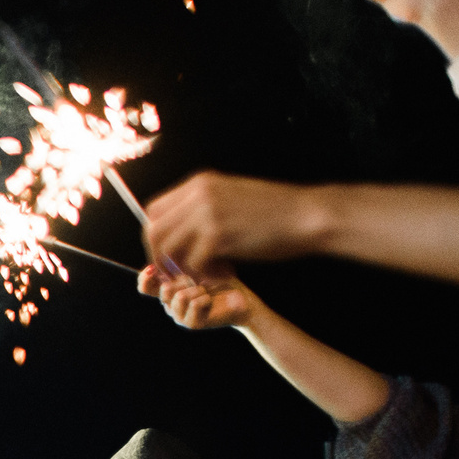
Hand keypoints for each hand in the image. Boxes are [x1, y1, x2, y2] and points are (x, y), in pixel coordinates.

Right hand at [137, 265, 257, 330]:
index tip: (155, 268)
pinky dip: (206, 298)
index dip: (146, 277)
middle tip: (199, 281)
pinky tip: (211, 300)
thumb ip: (182, 260)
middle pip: (164, 290)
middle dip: (184, 280)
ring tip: (206, 291)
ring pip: (179, 297)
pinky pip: (194, 305)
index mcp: (167, 289)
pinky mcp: (192, 323)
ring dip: (197, 289)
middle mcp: (169, 303)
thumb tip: (167, 244)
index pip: (145, 286)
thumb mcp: (200, 264)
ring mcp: (179, 315)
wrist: (241, 301)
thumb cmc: (221, 280)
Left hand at [143, 172, 325, 278]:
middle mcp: (198, 194)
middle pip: (153, 231)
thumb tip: (177, 230)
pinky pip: (192, 263)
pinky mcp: (218, 234)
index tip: (166, 254)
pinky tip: (223, 274)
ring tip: (203, 274)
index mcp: (199, 183)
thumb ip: (201, 208)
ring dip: (180, 269)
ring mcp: (206, 213)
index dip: (154, 236)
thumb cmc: (274, 212)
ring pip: (168, 249)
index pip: (153, 210)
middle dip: (159, 257)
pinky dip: (203, 275)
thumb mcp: (230, 197)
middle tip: (178, 272)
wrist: (306, 215)